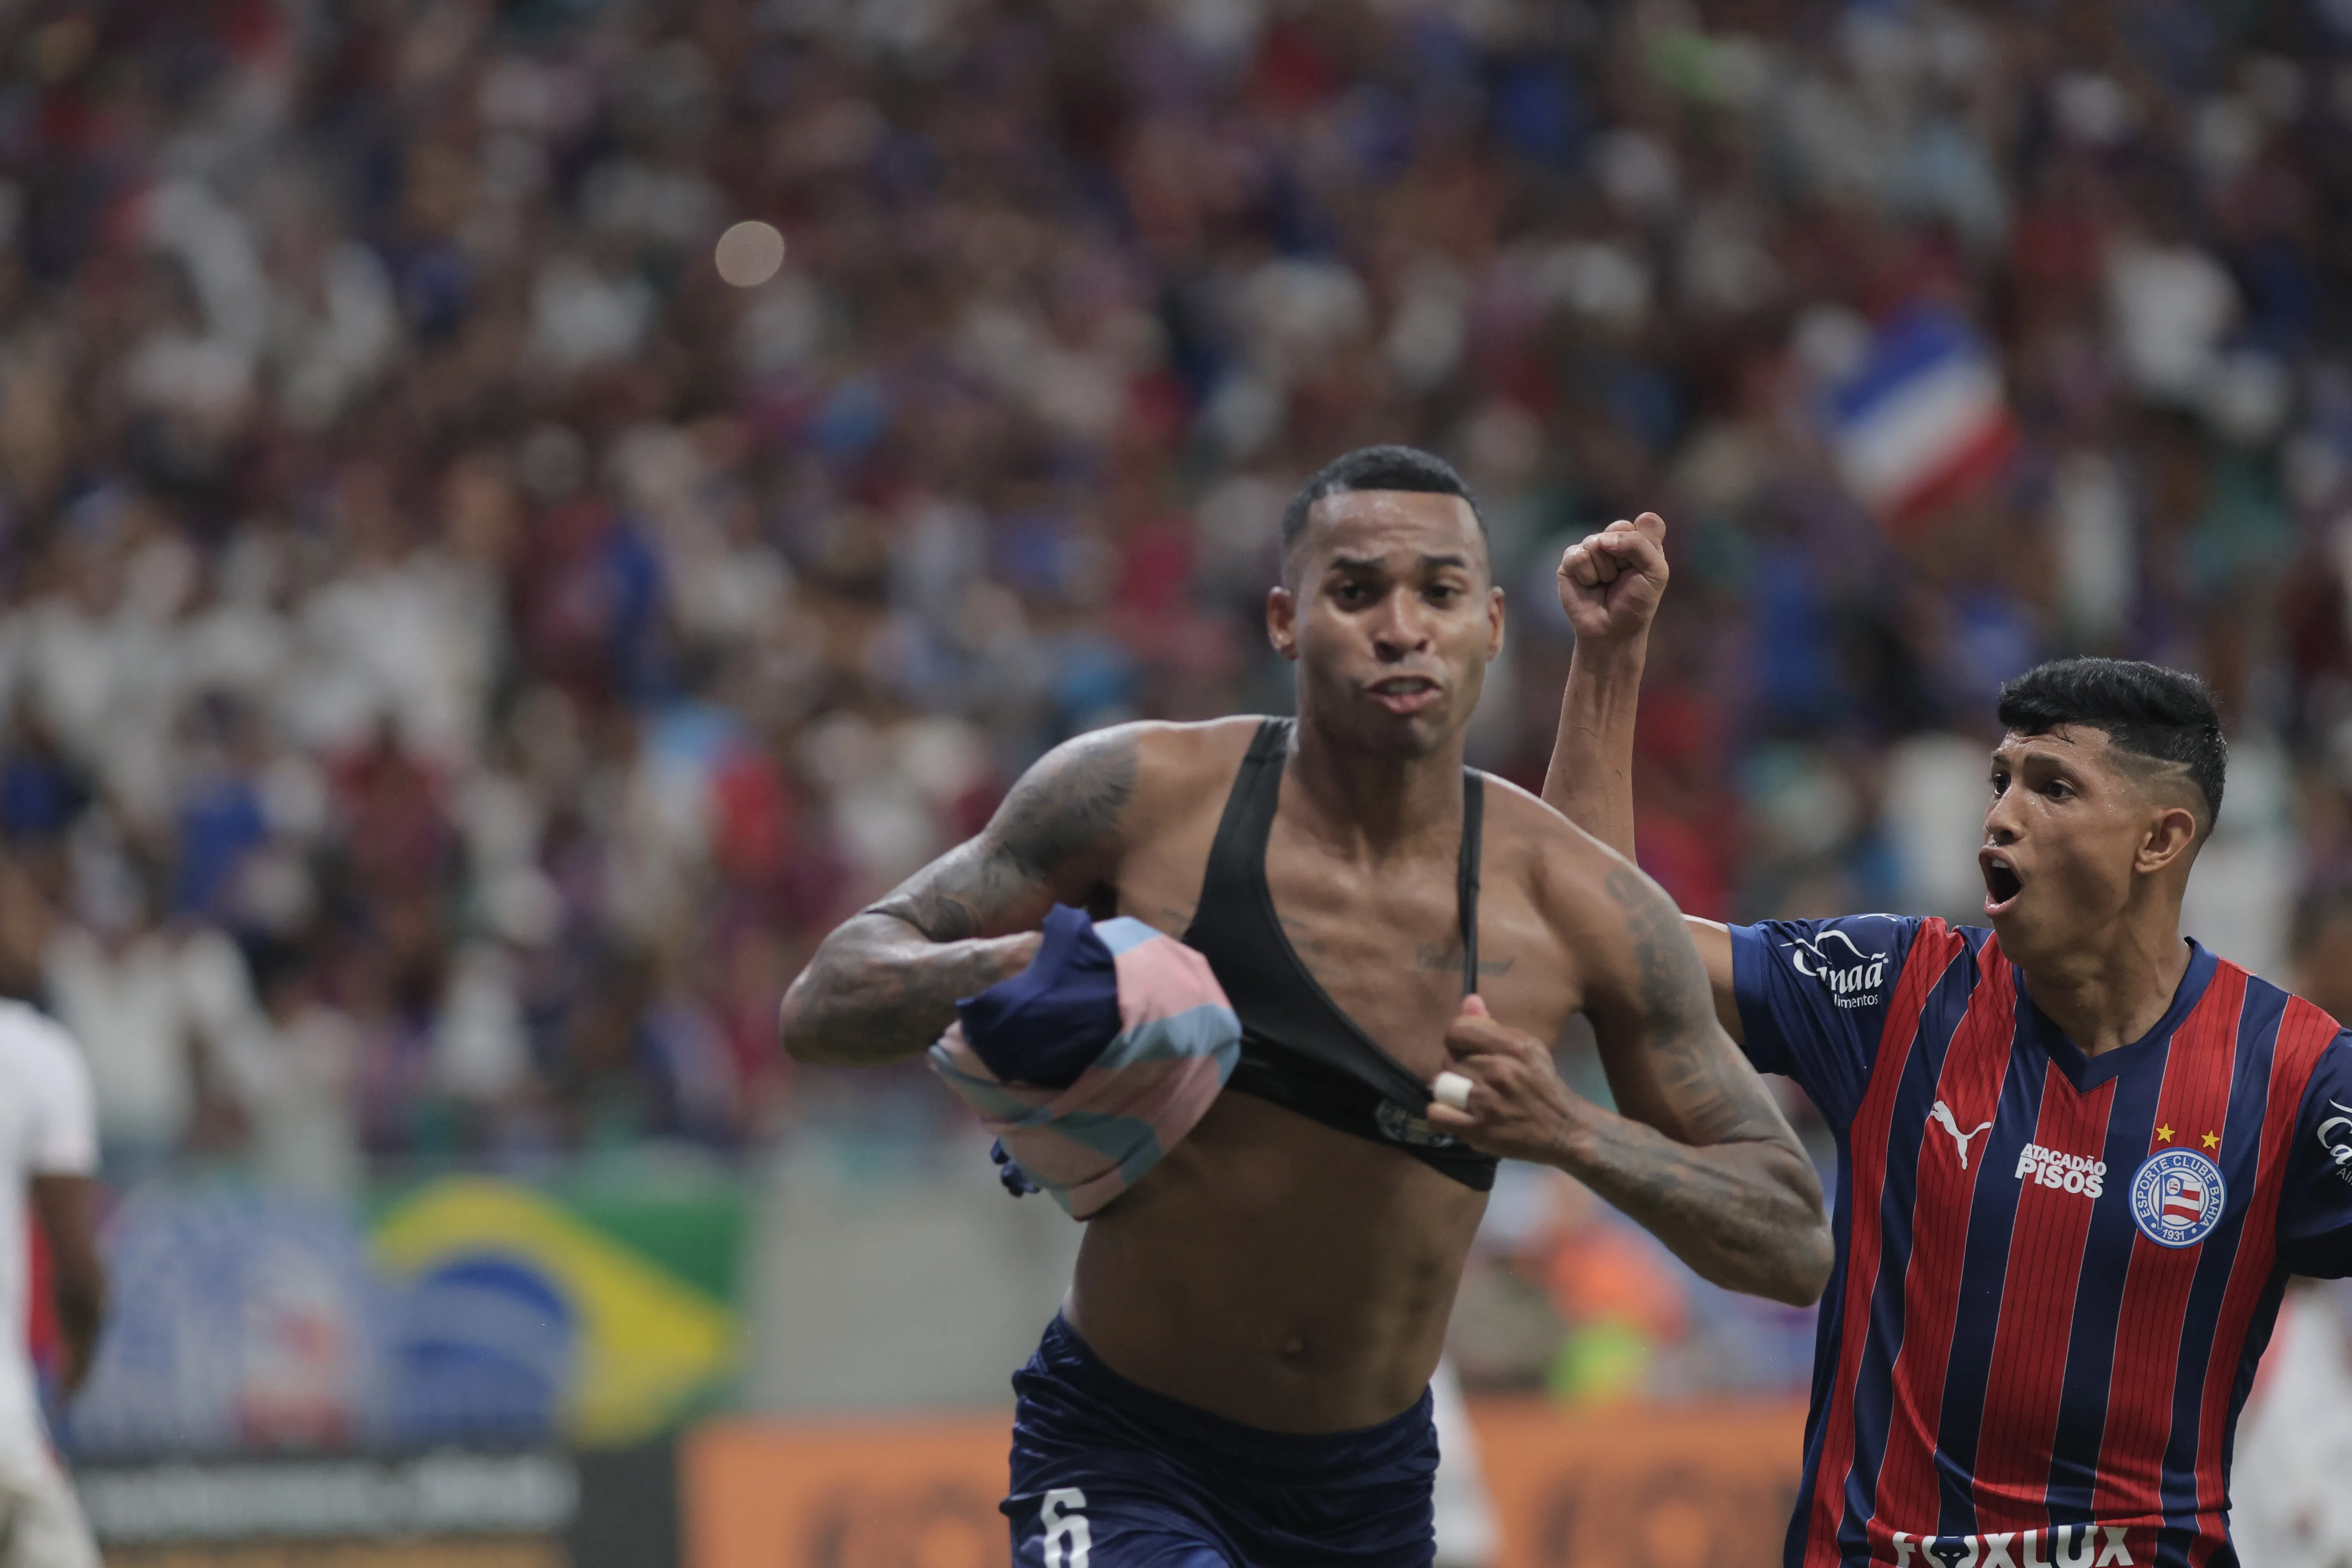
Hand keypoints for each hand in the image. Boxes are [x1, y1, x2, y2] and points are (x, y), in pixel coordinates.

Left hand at [1424, 995, 1592, 1164]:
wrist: (1563, 1129)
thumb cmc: (1541, 1084)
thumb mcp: (1527, 1048)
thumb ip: (1493, 1026)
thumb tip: (1468, 999)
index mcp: (1513, 1046)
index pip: (1458, 1029)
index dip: (1456, 1039)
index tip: (1465, 1050)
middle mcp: (1498, 1070)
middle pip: (1448, 1058)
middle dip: (1456, 1068)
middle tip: (1472, 1079)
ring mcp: (1487, 1101)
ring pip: (1440, 1084)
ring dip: (1448, 1091)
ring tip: (1464, 1097)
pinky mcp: (1479, 1130)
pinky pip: (1436, 1114)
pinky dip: (1441, 1114)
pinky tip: (1455, 1114)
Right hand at [1557, 513, 1668, 647]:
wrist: (1612, 631)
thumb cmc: (1637, 602)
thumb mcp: (1655, 571)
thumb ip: (1640, 543)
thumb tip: (1604, 538)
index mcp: (1639, 542)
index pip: (1643, 524)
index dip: (1642, 545)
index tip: (1642, 567)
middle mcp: (1614, 542)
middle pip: (1617, 527)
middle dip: (1622, 556)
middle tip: (1622, 576)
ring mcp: (1591, 550)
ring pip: (1595, 542)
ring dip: (1605, 570)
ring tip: (1605, 584)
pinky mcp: (1570, 562)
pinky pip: (1577, 555)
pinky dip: (1586, 575)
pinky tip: (1589, 585)